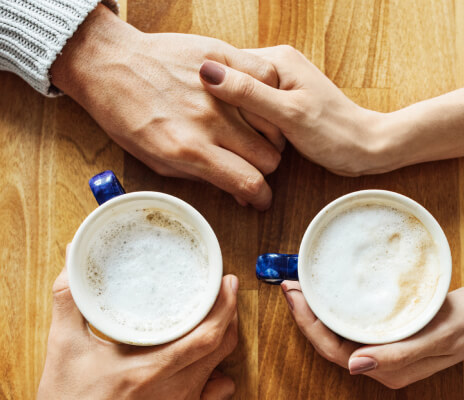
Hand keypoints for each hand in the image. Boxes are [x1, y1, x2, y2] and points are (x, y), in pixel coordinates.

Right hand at [0, 261, 238, 399]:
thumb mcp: (63, 346)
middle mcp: (174, 392)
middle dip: (229, 314)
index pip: (207, 335)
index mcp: (149, 370)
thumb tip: (72, 261)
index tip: (226, 283)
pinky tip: (208, 361)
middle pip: (221, 346)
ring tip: (217, 316)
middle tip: (224, 290)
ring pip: (221, 366)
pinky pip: (216, 394)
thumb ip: (70, 300)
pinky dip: (219, 373)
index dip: (225, 306)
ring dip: (223, 339)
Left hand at [51, 5, 284, 209]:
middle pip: (268, 156)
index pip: (249, 182)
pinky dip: (267, 93)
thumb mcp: (159, 162)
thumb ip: (204, 178)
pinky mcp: (220, 56)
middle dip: (263, 167)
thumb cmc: (128, 117)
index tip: (261, 198)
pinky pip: (266, 78)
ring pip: (273, 122)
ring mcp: (217, 87)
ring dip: (268, 134)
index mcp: (190, 151)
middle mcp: (209, 120)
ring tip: (253, 134)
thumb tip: (239, 191)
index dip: (261, 197)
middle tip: (251, 163)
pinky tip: (255, 102)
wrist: (108, 65)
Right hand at [199, 45, 394, 175]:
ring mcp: (280, 85)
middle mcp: (277, 66)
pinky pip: (254, 111)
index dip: (215, 94)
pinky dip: (249, 128)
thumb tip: (209, 74)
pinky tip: (248, 143)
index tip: (208, 117)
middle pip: (234, 84)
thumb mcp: (289, 115)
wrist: (364, 148)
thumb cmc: (334, 133)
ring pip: (242, 101)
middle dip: (227, 112)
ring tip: (238, 142)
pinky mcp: (282, 103)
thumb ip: (250, 95)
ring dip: (237, 122)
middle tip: (225, 136)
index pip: (229, 67)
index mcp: (278, 60)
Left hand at [280, 283, 463, 388]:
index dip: (308, 324)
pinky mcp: (388, 339)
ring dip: (316, 313)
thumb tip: (355, 366)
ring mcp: (383, 353)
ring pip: (337, 336)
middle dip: (305, 316)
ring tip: (301, 286)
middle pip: (329, 344)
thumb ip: (399, 354)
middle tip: (290, 284)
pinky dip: (334, 311)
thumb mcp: (439, 336)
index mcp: (389, 370)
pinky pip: (351, 329)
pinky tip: (327, 295)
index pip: (333, 350)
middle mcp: (380, 365)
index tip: (293, 294)